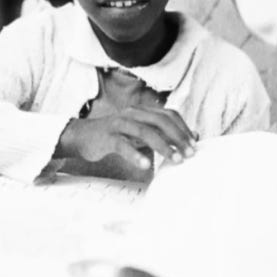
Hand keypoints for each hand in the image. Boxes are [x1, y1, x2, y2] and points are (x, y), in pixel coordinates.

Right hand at [56, 105, 196, 168]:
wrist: (82, 137)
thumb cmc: (116, 136)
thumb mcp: (141, 133)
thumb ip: (162, 134)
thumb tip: (193, 136)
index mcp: (143, 111)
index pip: (169, 114)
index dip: (183, 128)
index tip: (194, 144)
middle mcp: (133, 113)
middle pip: (161, 121)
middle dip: (178, 137)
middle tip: (189, 154)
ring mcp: (119, 123)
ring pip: (145, 131)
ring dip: (163, 146)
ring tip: (175, 160)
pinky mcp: (107, 137)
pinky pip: (123, 145)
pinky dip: (136, 155)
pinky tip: (146, 165)